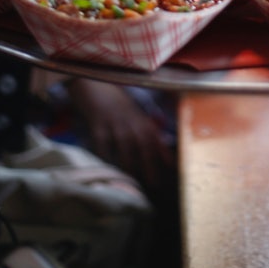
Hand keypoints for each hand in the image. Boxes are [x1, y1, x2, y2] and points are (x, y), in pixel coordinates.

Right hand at [66, 78, 174, 195]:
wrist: (94, 82)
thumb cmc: (115, 102)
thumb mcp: (133, 114)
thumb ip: (142, 131)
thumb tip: (157, 154)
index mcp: (142, 119)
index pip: (156, 139)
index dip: (165, 155)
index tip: (174, 170)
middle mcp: (132, 122)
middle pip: (144, 147)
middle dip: (150, 167)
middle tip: (155, 185)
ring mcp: (115, 123)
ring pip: (125, 149)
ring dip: (129, 166)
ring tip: (132, 184)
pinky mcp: (98, 125)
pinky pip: (103, 146)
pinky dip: (105, 159)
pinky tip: (106, 171)